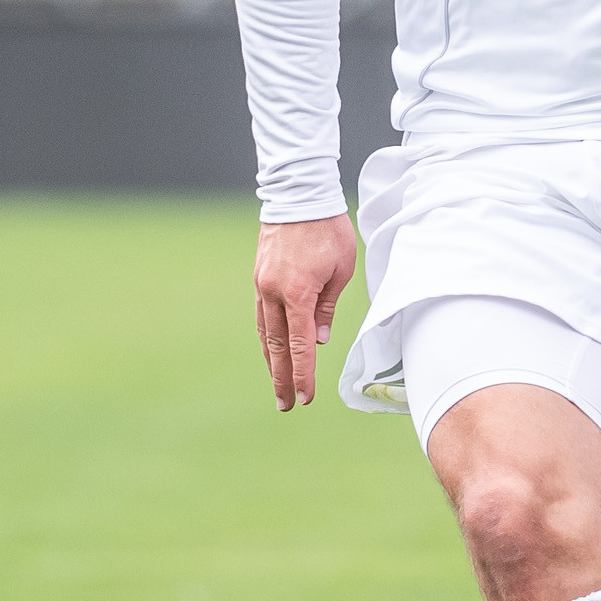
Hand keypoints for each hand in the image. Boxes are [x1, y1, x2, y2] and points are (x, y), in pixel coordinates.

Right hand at [253, 213, 359, 410]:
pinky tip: (270, 351)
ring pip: (264, 333)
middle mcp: (274, 293)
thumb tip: (319, 340)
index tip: (305, 397)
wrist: (299, 195)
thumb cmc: (328, 230)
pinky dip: (265, 338)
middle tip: (286, 405)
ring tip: (277, 386)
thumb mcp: (340, 269)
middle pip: (276, 346)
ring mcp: (262, 285)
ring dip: (271, 362)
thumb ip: (327, 307)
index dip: (303, 374)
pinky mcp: (260, 277)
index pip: (300, 344)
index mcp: (298, 293)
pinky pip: (261, 316)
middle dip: (282, 378)